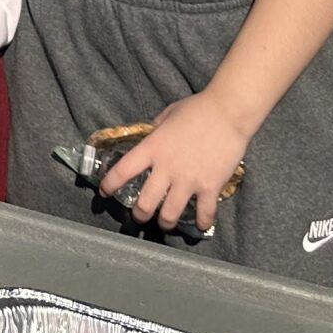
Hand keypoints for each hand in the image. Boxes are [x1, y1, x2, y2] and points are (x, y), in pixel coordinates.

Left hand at [99, 93, 251, 237]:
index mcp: (152, 148)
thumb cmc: (197, 108)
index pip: (123, 170)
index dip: (110, 184)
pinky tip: (200, 224)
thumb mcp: (168, 115)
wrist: (228, 111)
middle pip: (145, 202)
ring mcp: (189, 180)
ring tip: (166, 223)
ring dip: (166, 222)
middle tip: (140, 216)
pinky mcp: (210, 186)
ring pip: (170, 214)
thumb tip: (152, 134)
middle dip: (139, 214)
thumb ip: (156, 129)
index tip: (105, 192)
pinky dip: (201, 222)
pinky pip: (204, 213)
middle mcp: (167, 168)